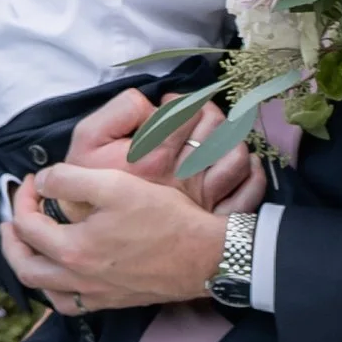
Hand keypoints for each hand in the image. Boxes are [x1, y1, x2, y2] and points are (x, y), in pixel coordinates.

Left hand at [4, 154, 235, 311]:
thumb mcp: (115, 184)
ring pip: (45, 290)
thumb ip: (70, 179)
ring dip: (30, 267)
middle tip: (13, 221)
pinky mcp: (114, 301)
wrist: (206, 256)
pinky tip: (62, 275)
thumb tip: (43, 182)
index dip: (23, 199)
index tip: (33, 183)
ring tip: (30, 249)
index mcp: (72, 249)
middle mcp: (78, 278)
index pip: (27, 225)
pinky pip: (70, 305)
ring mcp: (96, 294)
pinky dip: (56, 289)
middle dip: (12, 240)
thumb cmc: (165, 218)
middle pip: (24, 266)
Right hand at [61, 83, 260, 206]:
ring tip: (219, 136)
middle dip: (210, 114)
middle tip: (197, 116)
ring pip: (236, 158)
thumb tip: (152, 103)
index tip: (172, 105)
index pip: (188, 112)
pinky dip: (253, 174)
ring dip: (233, 139)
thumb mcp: (88, 139)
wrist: (94, 239)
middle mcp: (182, 178)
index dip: (183, 101)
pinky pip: (248, 195)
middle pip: (217, 129)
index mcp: (154, 155)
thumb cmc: (89, 187)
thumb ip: (119, 112)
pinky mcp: (213, 222)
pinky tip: (246, 163)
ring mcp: (201, 201)